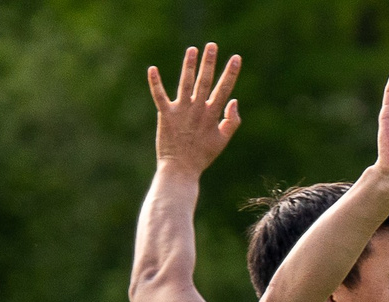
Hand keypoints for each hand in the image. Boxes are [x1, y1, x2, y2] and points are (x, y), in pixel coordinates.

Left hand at [148, 44, 241, 174]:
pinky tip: (152, 69)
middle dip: (209, 62)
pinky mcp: (165, 115)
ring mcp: (181, 111)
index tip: (236, 57)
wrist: (181, 169)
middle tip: (212, 45)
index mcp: (212, 115)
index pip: (224, 89)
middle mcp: (197, 109)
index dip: (231, 73)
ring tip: (192, 50)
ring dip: (188, 66)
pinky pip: (159, 96)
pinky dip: (155, 83)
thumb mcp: (223, 141)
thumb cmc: (202, 155)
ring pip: (185, 83)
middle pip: (205, 81)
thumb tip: (234, 100)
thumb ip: (232, 121)